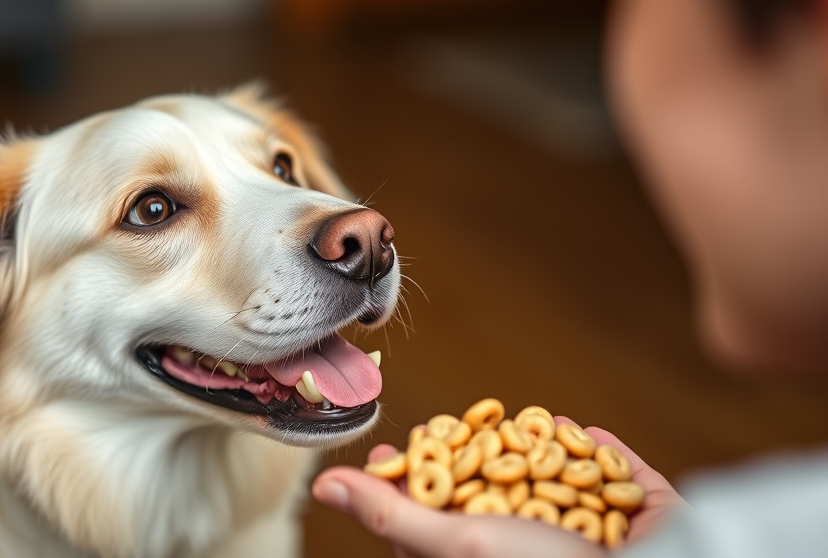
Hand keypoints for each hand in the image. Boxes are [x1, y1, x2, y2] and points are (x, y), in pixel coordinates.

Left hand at [311, 417, 685, 557]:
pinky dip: (601, 453)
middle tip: (450, 428)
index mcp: (488, 550)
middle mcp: (536, 543)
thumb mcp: (459, 542)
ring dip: (542, 450)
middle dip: (479, 456)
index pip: (442, 513)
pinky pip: (619, 477)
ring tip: (521, 422)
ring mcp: (594, 531)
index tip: (399, 448)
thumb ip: (395, 514)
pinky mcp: (645, 515)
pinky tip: (583, 431)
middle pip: (500, 493)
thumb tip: (322, 486)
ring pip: (559, 480)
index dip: (420, 476)